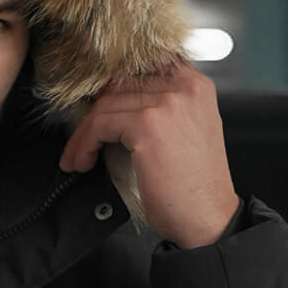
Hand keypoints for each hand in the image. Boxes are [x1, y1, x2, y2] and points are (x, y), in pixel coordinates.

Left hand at [58, 57, 239, 247]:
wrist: (208, 219)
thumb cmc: (194, 188)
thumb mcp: (185, 133)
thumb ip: (161, 110)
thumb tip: (115, 105)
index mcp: (196, 86)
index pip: (143, 68)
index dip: (113, 88)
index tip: (97, 109)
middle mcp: (184, 87)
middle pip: (120, 85)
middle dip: (93, 114)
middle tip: (81, 139)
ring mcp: (167, 103)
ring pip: (106, 104)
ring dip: (84, 133)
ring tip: (79, 157)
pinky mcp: (148, 125)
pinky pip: (100, 124)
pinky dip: (85, 144)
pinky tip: (84, 160)